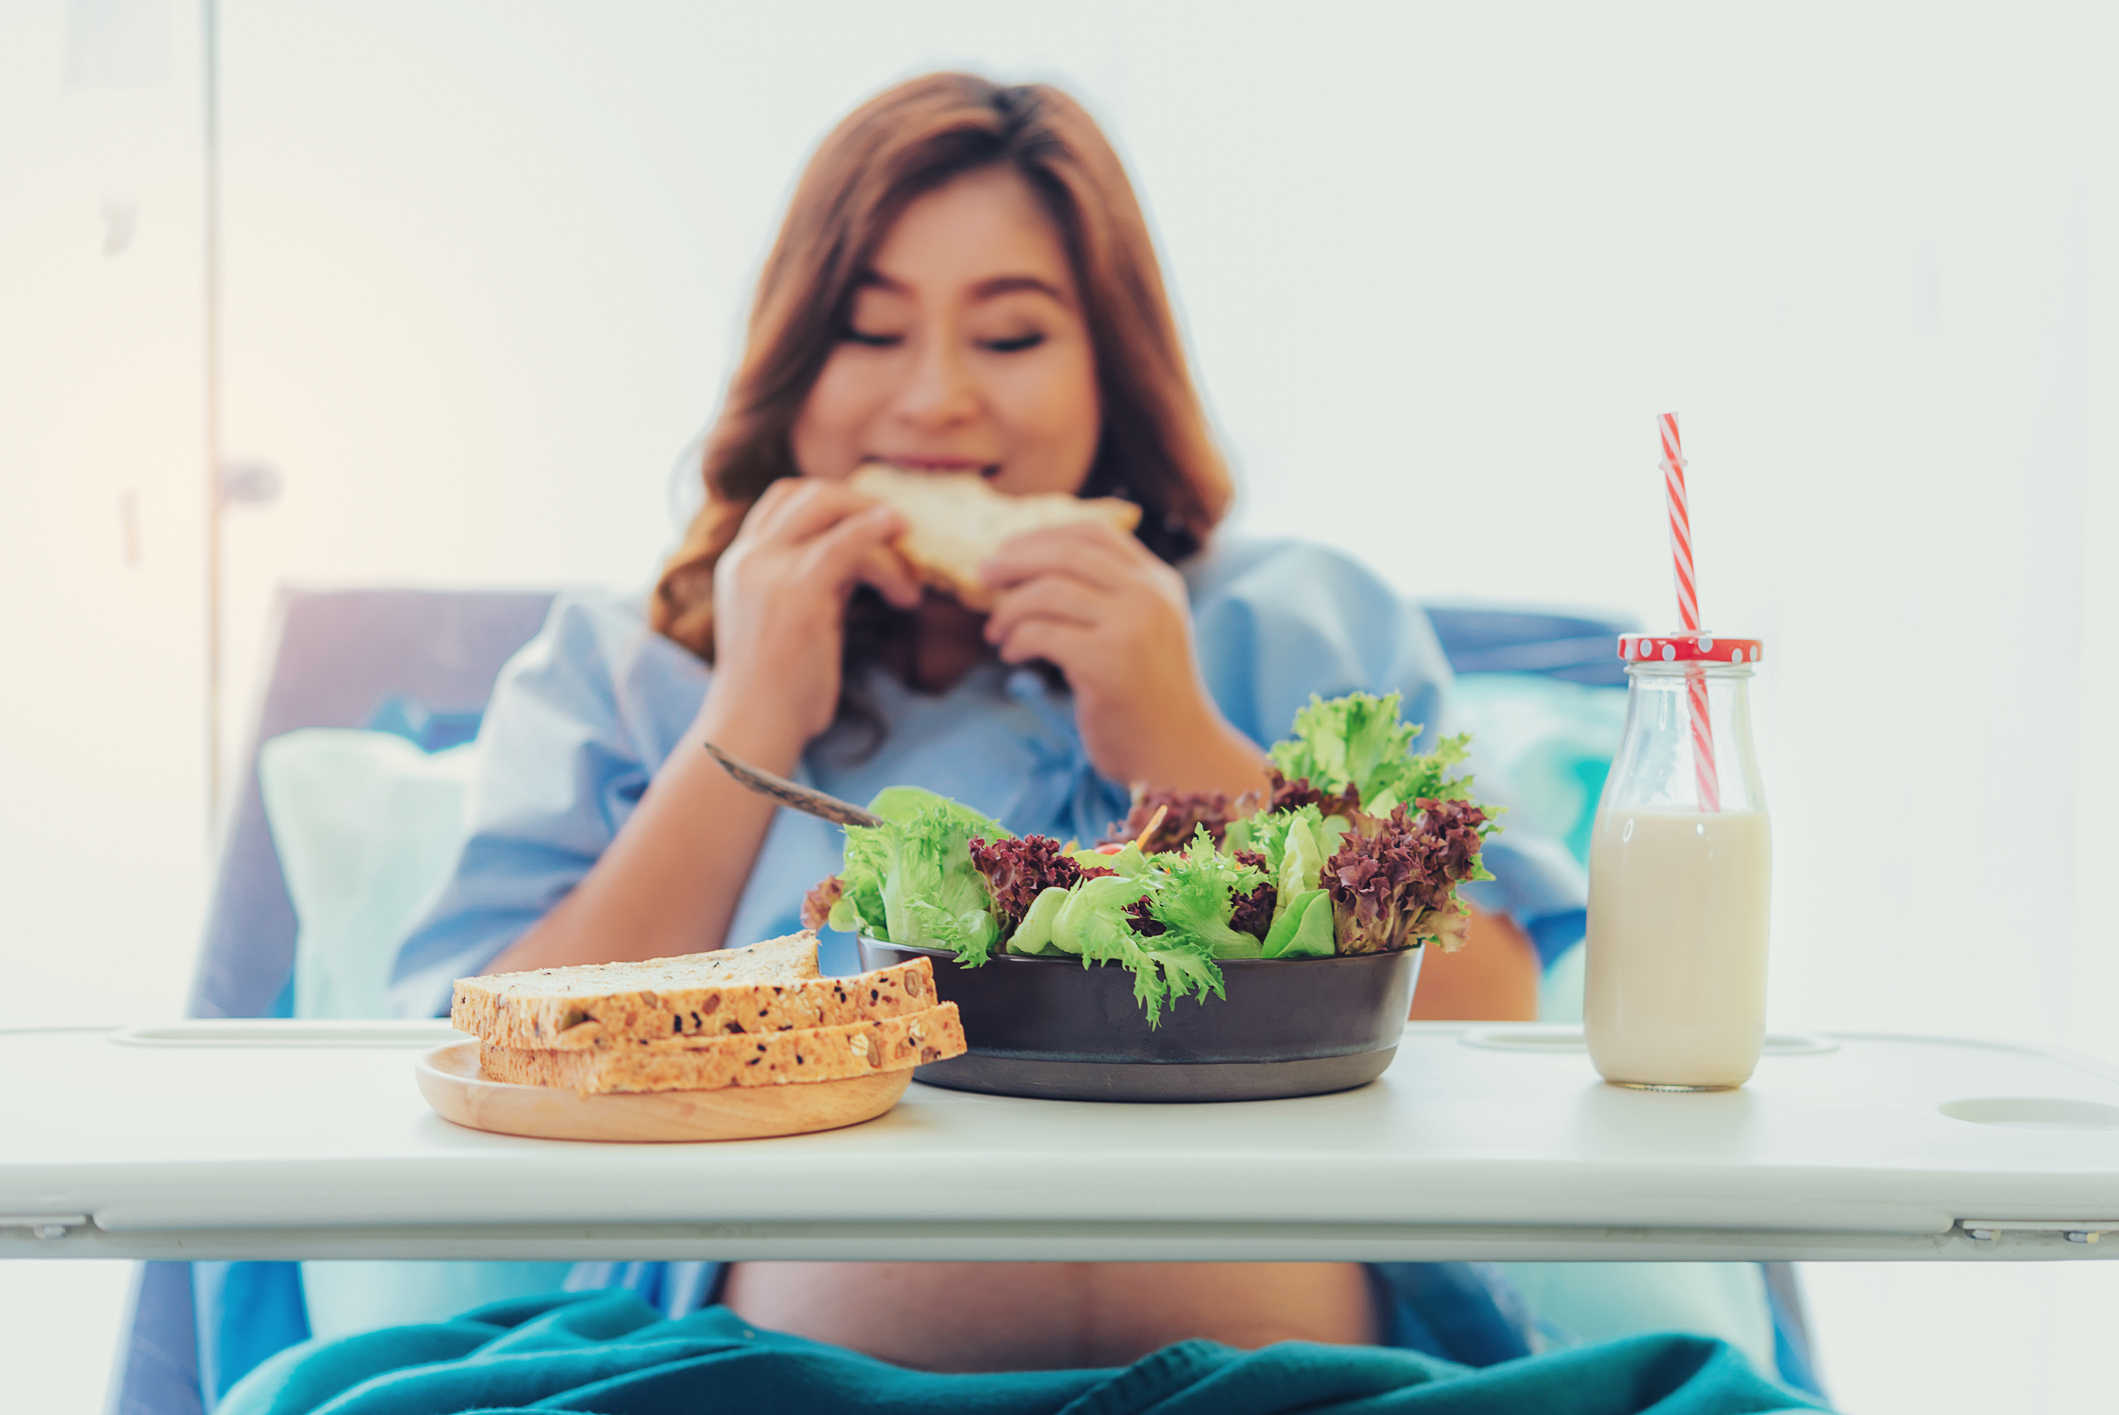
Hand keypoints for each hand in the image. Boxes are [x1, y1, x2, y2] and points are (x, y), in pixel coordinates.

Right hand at [703, 478, 920, 759]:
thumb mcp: (782, 621)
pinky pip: (849, 544)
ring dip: (882, 534)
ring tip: (909, 582)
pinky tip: (908, 582)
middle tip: (901, 536)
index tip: (869, 525)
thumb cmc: (775, 689)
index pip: (782, 499)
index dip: (832, 500)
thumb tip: (857, 563)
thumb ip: (806, 584)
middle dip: (862, 505)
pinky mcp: (799, 591)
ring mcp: (770, 570)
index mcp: (739, 562)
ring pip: (833, 510)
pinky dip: (884, 548)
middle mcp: (750, 557)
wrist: (753, 728)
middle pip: (810, 492)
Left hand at [979, 521, 1267, 794]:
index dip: (1044, 534)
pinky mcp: (1108, 663)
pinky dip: (1015, 640)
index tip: (1009, 549)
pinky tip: (1011, 655)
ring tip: (995, 632)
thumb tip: (1026, 565)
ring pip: (1048, 591)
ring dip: (1008, 609)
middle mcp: (1150, 596)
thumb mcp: (1142, 630)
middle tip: (983, 575)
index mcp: (1159, 581)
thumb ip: (1108, 596)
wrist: (1178, 754)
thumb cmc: (1147, 697)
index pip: (1095, 533)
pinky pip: (1041, 633)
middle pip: (1066, 554)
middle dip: (1014, 560)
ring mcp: (1131, 627)